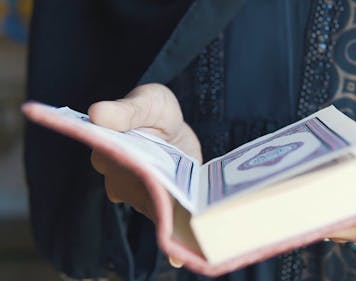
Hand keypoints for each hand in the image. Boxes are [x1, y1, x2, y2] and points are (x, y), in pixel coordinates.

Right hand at [89, 83, 200, 266]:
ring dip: (168, 218)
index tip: (148, 172)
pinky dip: (171, 236)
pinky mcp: (160, 200)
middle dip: (157, 195)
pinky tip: (181, 258)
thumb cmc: (153, 109)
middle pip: (135, 192)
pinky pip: (163, 220)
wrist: (173, 122)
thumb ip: (126, 110)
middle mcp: (119, 177)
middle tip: (180, 201)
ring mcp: (139, 193)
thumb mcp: (145, 102)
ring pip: (151, 208)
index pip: (113, 162)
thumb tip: (97, 113)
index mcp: (109, 150)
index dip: (130, 167)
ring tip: (189, 228)